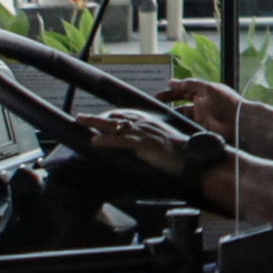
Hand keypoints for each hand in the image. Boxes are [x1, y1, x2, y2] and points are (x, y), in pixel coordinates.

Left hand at [73, 110, 199, 175]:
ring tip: (80, 122)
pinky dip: (106, 140)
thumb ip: (153, 138)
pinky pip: (120, 140)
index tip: (99, 116)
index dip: (110, 115)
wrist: (192, 158)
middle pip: (116, 117)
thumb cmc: (181, 153)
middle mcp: (145, 123)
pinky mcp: (143, 144)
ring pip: (114, 125)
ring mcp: (143, 133)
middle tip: (80, 117)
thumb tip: (143, 144)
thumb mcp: (165, 141)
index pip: (126, 114)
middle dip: (97, 117)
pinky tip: (94, 141)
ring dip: (95, 123)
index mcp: (150, 122)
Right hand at [161, 78, 243, 143]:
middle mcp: (201, 106)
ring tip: (158, 119)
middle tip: (154, 108)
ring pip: (182, 117)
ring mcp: (201, 119)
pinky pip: (187, 128)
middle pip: (181, 105)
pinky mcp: (201, 131)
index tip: (156, 96)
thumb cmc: (226, 102)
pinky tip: (168, 128)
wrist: (239, 123)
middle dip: (168, 106)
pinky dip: (179, 127)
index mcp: (203, 94)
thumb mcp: (208, 88)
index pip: (184, 91)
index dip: (171, 93)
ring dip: (172, 117)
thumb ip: (190, 84)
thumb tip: (171, 81)